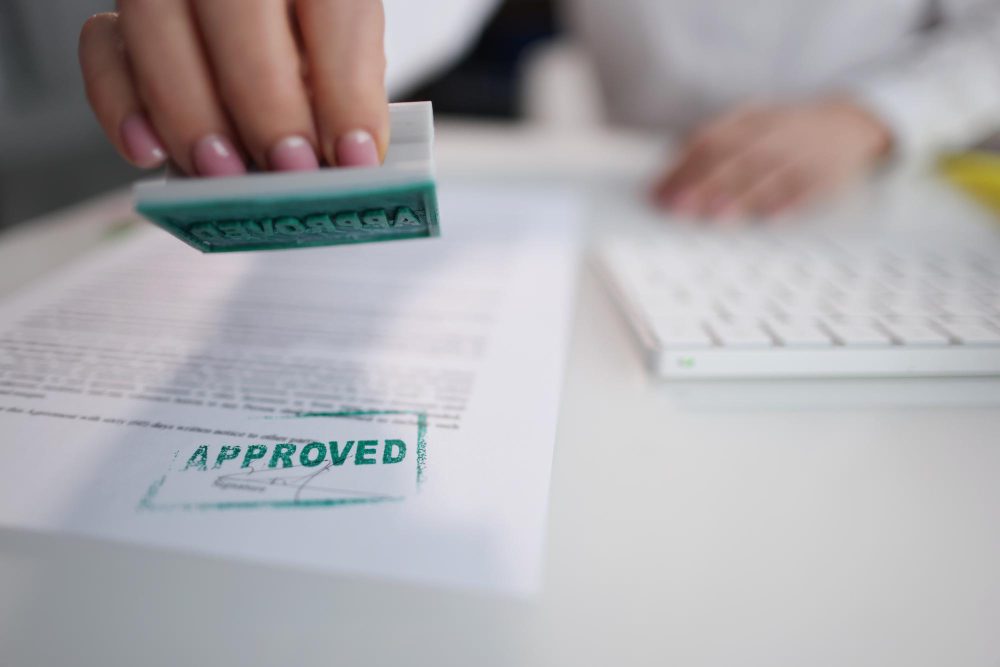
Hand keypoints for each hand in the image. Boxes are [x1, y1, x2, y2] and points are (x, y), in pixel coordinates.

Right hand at [79, 0, 388, 175]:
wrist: (275, 33)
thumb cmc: (320, 48)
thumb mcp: (348, 60)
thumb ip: (346, 96)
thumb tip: (345, 166)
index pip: (332, 6)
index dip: (345, 89)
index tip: (356, 159)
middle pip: (236, 6)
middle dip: (265, 100)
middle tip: (289, 168)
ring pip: (154, 21)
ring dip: (190, 110)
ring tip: (224, 173)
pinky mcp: (122, 17)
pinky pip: (101, 45)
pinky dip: (119, 103)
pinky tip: (148, 153)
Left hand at [653, 98, 891, 218]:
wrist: (851, 124)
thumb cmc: (786, 131)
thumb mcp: (752, 122)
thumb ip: (715, 140)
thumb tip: (672, 168)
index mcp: (751, 120)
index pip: (710, 140)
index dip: (682, 166)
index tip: (659, 192)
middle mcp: (774, 134)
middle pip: (735, 158)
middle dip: (704, 183)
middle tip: (678, 207)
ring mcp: (801, 154)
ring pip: (769, 175)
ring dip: (741, 197)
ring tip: (714, 216)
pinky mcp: (827, 175)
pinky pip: (807, 191)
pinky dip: (788, 205)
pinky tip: (769, 220)